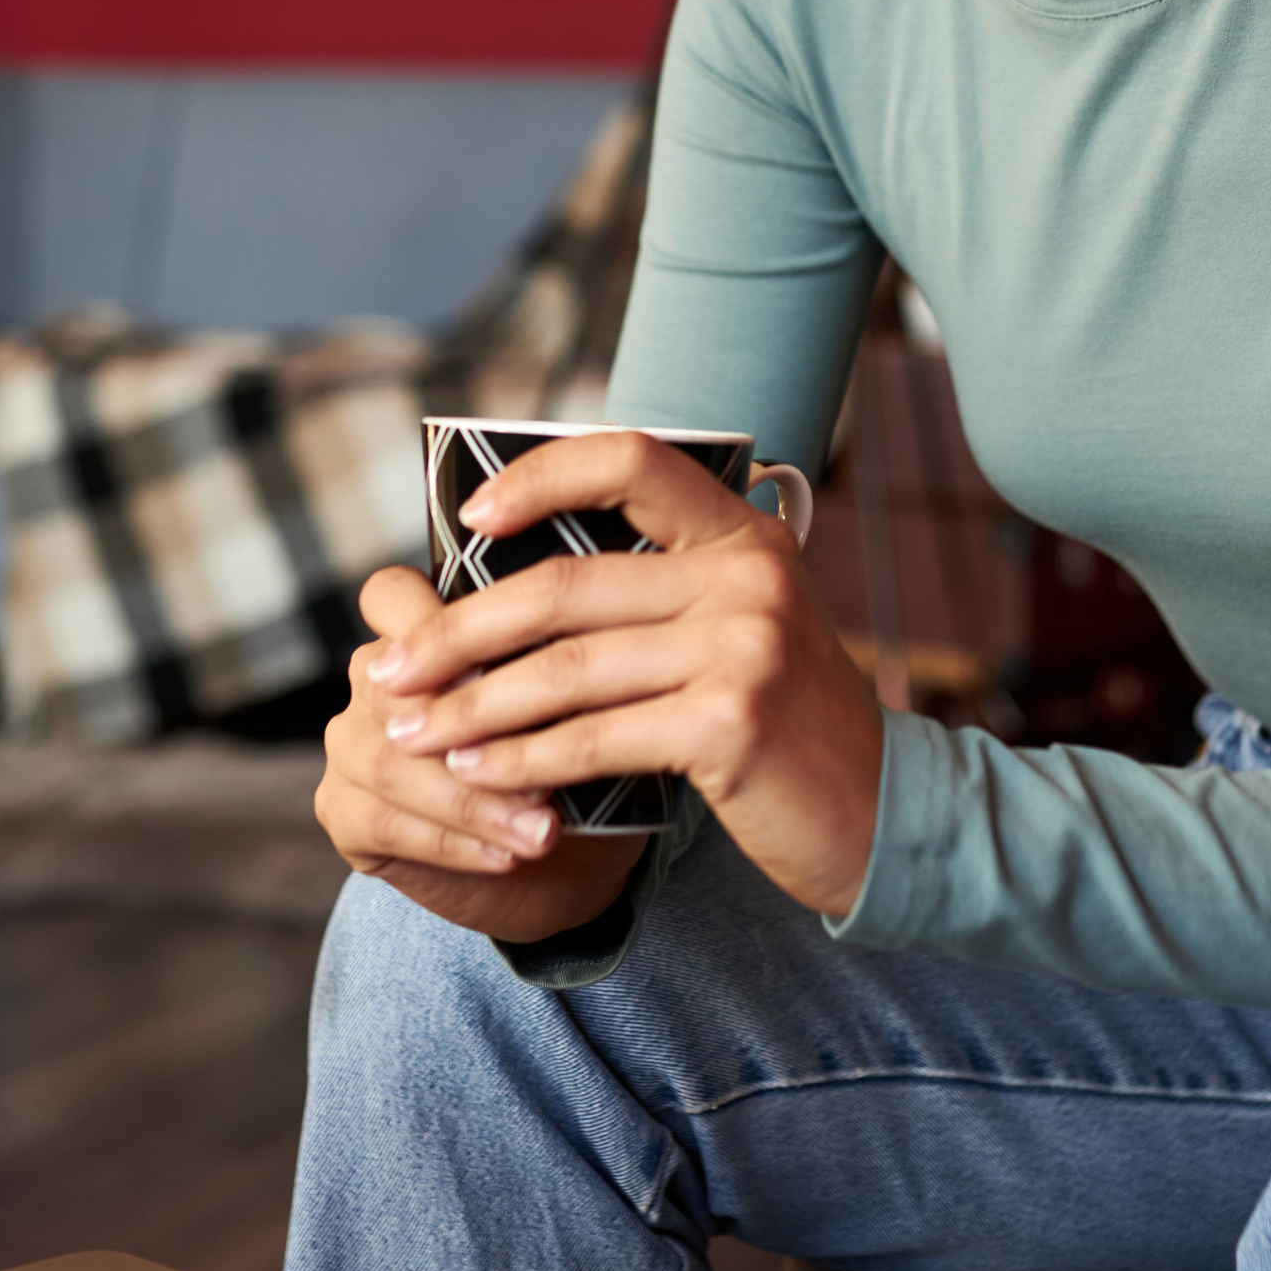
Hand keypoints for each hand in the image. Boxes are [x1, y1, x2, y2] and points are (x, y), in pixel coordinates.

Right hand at [317, 563, 646, 943]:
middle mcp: (372, 681)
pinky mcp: (343, 814)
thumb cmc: (570, 761)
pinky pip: (384, 821)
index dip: (436, 623)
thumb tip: (579, 665)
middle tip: (552, 774)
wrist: (561, 861)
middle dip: (479, 732)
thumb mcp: (576, 708)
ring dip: (473, 800)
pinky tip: (505, 855)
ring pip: (389, 761)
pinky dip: (452, 841)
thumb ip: (553, 675)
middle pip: (395, 687)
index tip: (506, 667)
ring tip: (542, 830)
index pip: (390, 595)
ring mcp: (351, 745)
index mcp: (418, 633)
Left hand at [366, 432, 884, 917]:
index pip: (630, 460)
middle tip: (389, 669)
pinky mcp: (731, 723)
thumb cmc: (784, 721)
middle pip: (565, 586)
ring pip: (565, 670)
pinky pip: (592, 737)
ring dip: (472, 707)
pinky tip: (477, 775)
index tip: (469, 519)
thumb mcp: (740, 627)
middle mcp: (746, 574)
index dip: (541, 476)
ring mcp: (743, 646)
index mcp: (742, 532)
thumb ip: (659, 590)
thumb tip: (507, 580)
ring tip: (413, 732)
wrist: (880, 810)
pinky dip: (521, 760)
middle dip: (458, 632)